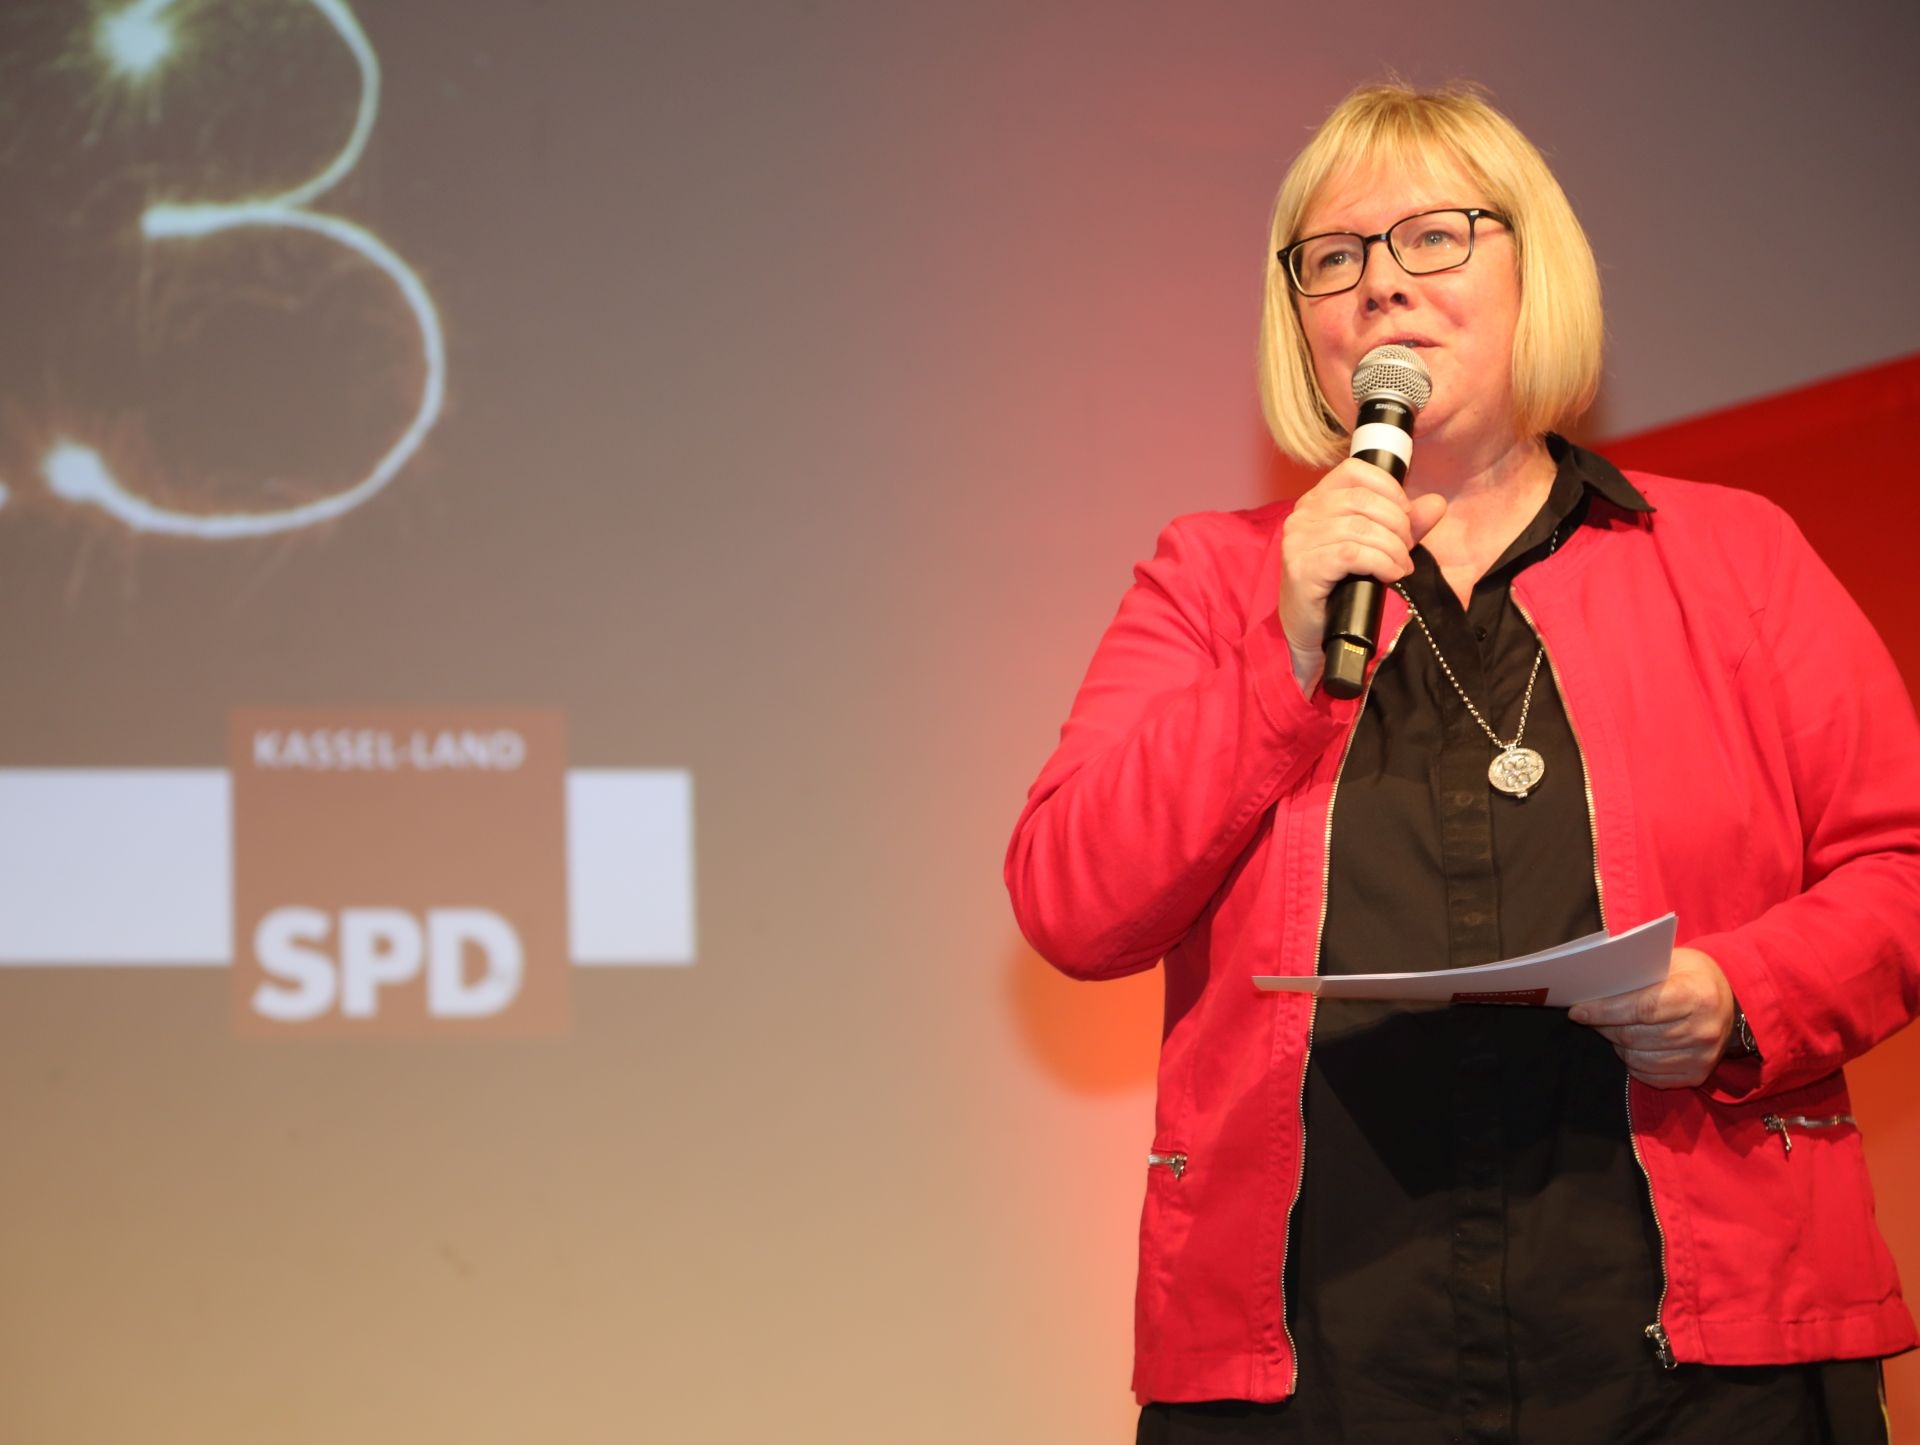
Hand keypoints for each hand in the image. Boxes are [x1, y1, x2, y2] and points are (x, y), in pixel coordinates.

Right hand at [1278, 458, 1447, 693]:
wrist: (1310, 631)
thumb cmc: (1339, 586)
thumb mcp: (1374, 548)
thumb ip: (1405, 524)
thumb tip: (1436, 503)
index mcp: (1316, 500)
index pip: (1355, 471)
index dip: (1389, 488)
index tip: (1405, 515)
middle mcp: (1302, 514)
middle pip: (1362, 500)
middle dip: (1397, 524)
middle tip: (1407, 548)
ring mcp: (1298, 540)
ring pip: (1359, 528)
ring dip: (1392, 548)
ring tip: (1401, 566)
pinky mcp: (1302, 567)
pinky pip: (1351, 553)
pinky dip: (1380, 562)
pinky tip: (1389, 575)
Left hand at [1568, 947, 1735, 1088]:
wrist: (1733, 1002)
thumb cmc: (1692, 975)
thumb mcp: (1671, 961)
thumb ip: (1637, 973)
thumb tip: (1592, 986)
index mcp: (1698, 996)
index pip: (1642, 1008)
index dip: (1605, 1011)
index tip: (1577, 1011)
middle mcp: (1704, 1030)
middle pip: (1636, 1036)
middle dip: (1604, 1026)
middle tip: (1589, 1016)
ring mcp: (1702, 1057)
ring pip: (1638, 1058)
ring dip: (1616, 1044)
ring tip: (1609, 1028)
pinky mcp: (1697, 1076)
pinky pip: (1650, 1076)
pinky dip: (1632, 1062)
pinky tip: (1629, 1046)